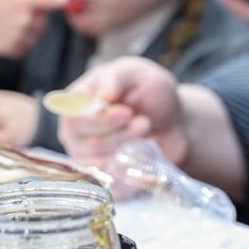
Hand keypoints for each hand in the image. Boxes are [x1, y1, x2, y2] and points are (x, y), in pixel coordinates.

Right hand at [0, 0, 69, 57]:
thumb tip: (61, 0)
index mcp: (23, 0)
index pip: (49, 0)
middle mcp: (24, 20)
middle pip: (43, 22)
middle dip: (34, 16)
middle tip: (13, 10)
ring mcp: (19, 37)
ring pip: (36, 34)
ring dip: (27, 29)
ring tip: (6, 20)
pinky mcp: (14, 50)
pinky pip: (26, 45)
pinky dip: (19, 40)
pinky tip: (3, 31)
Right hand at [57, 56, 183, 169]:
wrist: (175, 119)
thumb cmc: (151, 92)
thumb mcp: (135, 73)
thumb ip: (115, 78)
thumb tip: (102, 95)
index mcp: (76, 100)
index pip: (74, 118)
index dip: (101, 120)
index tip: (128, 112)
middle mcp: (74, 128)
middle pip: (86, 141)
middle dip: (119, 133)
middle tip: (143, 121)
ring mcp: (85, 152)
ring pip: (99, 159)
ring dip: (128, 145)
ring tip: (145, 128)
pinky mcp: (102, 170)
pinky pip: (108, 175)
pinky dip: (130, 161)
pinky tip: (143, 146)